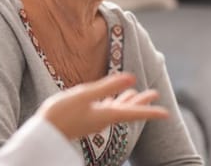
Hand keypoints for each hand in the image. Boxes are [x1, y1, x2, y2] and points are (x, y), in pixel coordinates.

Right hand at [37, 73, 168, 139]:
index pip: (133, 112)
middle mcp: (103, 119)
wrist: (44, 133)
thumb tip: (132, 78)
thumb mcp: (85, 95)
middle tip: (155, 93)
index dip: (150, 111)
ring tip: (135, 93)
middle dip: (141, 102)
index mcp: (106, 114)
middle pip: (127, 110)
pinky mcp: (85, 118)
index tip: (166, 113)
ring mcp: (94, 119)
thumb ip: (107, 86)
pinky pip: (105, 109)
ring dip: (127, 100)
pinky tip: (109, 99)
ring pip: (117, 109)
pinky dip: (112, 102)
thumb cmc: (62, 113)